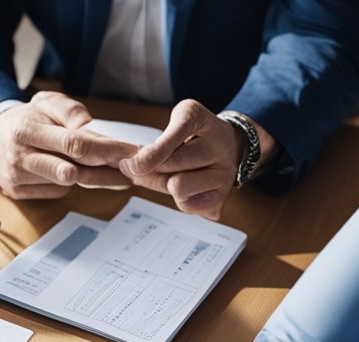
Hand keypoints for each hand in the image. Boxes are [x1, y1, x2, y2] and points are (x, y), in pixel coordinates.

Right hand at [0, 92, 137, 199]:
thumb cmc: (29, 117)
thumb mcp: (48, 102)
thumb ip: (70, 111)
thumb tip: (89, 126)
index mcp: (25, 130)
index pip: (72, 143)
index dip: (104, 149)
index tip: (129, 151)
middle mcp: (18, 157)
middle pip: (71, 171)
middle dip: (104, 173)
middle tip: (129, 173)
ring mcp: (15, 178)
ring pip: (65, 184)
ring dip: (87, 176)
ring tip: (101, 168)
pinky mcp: (16, 192)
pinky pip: (56, 192)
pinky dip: (66, 182)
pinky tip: (63, 169)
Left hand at [121, 100, 275, 219]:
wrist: (230, 144)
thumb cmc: (193, 135)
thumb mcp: (171, 126)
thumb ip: (153, 147)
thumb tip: (131, 170)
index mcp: (195, 117)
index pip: (170, 137)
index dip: (147, 157)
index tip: (128, 165)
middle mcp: (215, 143)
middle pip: (170, 165)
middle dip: (153, 170)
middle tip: (150, 168)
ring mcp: (223, 170)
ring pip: (178, 188)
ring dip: (168, 185)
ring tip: (177, 175)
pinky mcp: (223, 194)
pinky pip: (189, 206)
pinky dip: (181, 200)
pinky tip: (189, 188)